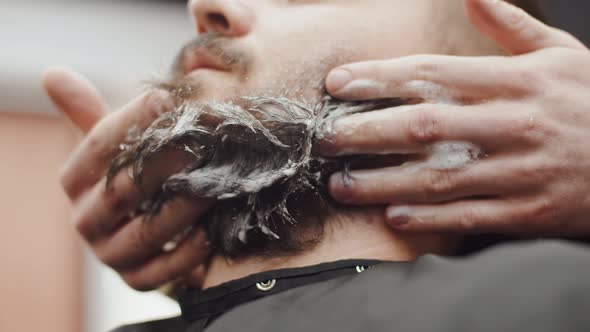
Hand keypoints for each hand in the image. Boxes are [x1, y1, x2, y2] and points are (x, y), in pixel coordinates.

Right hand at [43, 67, 211, 289]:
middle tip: (201, 141)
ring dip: (181, 208)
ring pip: (144, 233)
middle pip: (122, 190)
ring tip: (214, 184)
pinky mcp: (134, 279)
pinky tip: (209, 234)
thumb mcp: (113, 145)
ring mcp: (109, 253)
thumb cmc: (131, 173)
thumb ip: (91, 114)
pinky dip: (186, 255)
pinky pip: (159, 272)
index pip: (98, 146)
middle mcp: (85, 219)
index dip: (131, 120)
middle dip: (163, 165)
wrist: (141, 226)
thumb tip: (52, 74)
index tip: (166, 99)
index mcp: (74, 181)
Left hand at [322, 0, 589, 235]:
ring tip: (341, 185)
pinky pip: (469, 215)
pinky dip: (428, 217)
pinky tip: (393, 216)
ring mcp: (520, 171)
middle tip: (325, 139)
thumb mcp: (560, 54)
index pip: (432, 74)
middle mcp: (512, 124)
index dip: (379, 79)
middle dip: (365, 133)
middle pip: (423, 126)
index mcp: (515, 81)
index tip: (337, 85)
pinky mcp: (529, 211)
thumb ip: (511, 27)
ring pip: (438, 177)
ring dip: (382, 182)